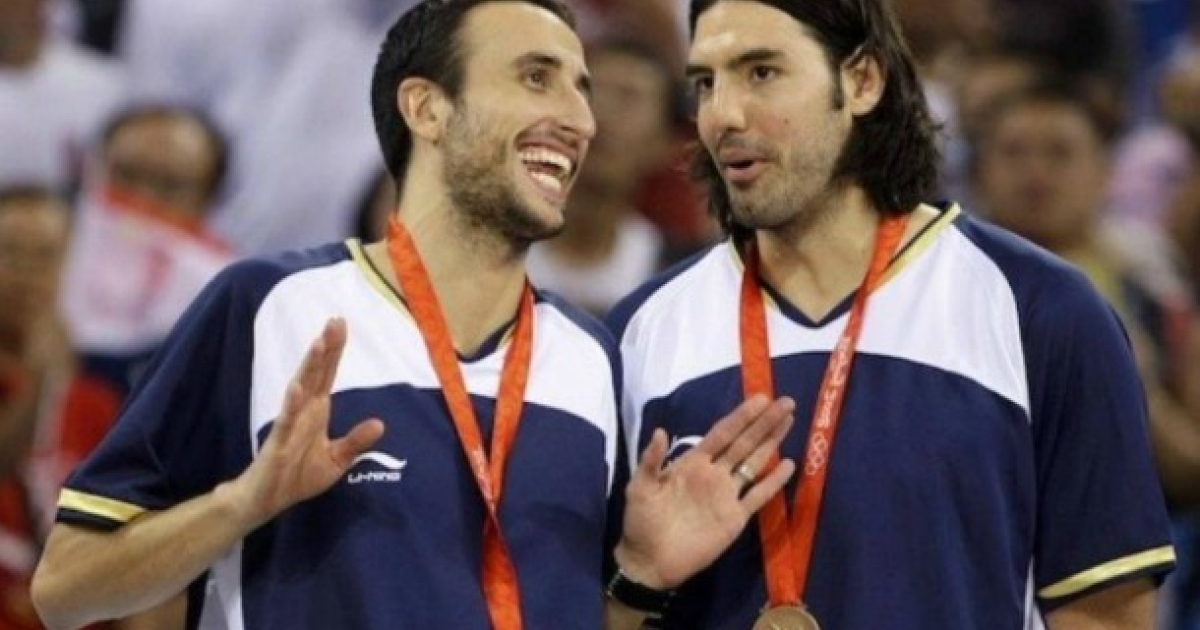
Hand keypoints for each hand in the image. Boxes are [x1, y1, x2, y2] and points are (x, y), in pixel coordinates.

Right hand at [227, 318, 384, 527]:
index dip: (334, 351)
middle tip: (334, 321)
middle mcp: (303, 411)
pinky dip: (291, 404)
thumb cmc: (298, 476)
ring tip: (319, 343)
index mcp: (317, 411)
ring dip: (309, 367)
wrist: (267, 500)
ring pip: (300, 389)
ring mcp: (289, 423)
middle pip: (315, 373)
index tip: (341, 324)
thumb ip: (356, 441)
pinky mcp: (278, 442)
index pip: (327, 375)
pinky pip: (285, 420)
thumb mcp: (336, 460)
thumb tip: (380, 423)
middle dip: (325, 348)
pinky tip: (296, 387)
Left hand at [615, 395, 795, 589]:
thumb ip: (651, 460)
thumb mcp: (640, 488)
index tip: (761, 398)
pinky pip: (759, 496)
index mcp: (692, 463)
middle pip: (744, 443)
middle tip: (786, 402)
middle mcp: (714, 474)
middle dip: (764, 423)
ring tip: (790, 421)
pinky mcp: (735, 518)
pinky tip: (788, 465)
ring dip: (772, 443)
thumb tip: (660, 430)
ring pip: (755, 463)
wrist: (650, 562)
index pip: (722, 434)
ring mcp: (727, 495)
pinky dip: (774, 482)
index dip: (741, 416)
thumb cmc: (641, 522)